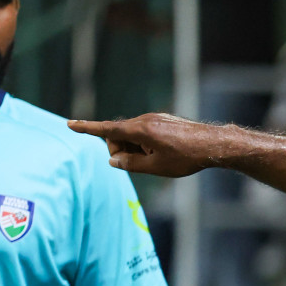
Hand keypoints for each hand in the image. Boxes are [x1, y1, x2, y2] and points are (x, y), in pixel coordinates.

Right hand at [68, 113, 229, 176]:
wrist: (215, 144)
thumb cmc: (186, 158)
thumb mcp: (155, 167)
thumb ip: (130, 164)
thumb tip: (114, 160)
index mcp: (139, 129)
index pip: (106, 129)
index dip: (87, 128)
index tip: (70, 124)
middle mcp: (144, 119)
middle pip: (117, 136)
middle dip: (121, 151)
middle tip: (139, 164)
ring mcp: (154, 118)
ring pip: (132, 136)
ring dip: (136, 149)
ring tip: (158, 158)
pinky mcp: (162, 120)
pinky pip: (144, 133)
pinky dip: (145, 144)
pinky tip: (164, 152)